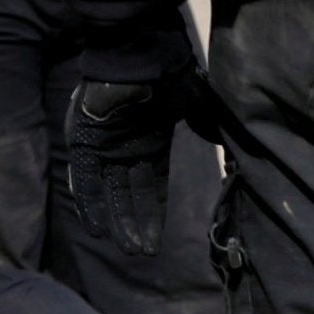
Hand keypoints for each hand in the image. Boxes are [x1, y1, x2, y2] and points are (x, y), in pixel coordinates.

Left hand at [66, 77, 192, 256]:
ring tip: (126, 248)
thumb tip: (228, 141)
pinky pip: (85, 180)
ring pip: (111, 194)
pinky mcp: (85, 144)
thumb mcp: (195, 105)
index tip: (157, 241)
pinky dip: (90, 204)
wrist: (137, 59)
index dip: (154, 215)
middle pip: (131, 197)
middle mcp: (127, 151)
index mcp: (151, 144)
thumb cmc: (169, 80)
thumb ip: (207, 125)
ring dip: (118, 221)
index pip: (153, 188)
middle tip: (141, 253)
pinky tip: (96, 228)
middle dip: (136, 225)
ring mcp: (105, 149)